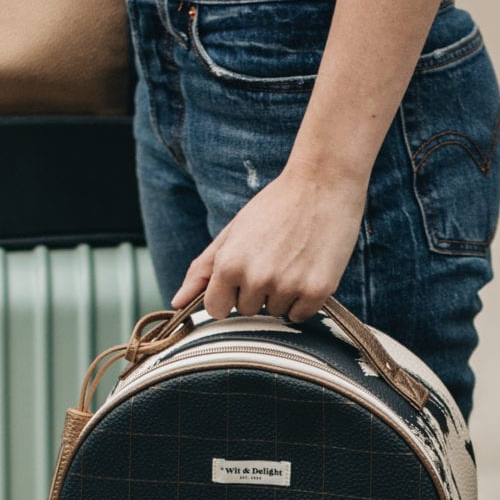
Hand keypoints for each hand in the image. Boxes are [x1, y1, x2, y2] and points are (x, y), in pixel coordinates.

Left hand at [172, 164, 367, 321]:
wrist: (322, 184)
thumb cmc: (274, 207)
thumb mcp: (232, 233)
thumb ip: (202, 270)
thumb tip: (177, 302)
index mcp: (229, 265)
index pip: (216, 309)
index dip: (228, 295)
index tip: (240, 278)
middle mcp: (257, 279)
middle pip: (247, 310)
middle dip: (256, 292)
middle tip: (273, 257)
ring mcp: (288, 286)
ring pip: (275, 312)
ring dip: (281, 295)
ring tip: (292, 259)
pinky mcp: (317, 291)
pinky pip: (300, 315)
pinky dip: (303, 299)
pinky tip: (308, 269)